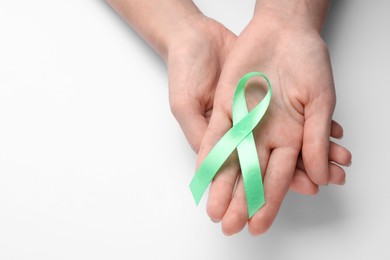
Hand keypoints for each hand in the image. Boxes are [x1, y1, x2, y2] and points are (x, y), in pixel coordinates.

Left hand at [197, 13, 350, 234]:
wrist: (284, 31)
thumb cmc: (308, 61)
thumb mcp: (320, 99)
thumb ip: (316, 138)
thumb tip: (322, 176)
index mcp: (291, 139)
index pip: (279, 178)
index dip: (268, 202)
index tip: (257, 225)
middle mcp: (266, 136)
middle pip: (251, 175)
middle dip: (240, 201)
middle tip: (229, 226)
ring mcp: (245, 122)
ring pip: (231, 159)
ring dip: (222, 185)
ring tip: (213, 209)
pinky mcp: (227, 107)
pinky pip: (217, 134)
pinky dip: (210, 153)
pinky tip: (203, 173)